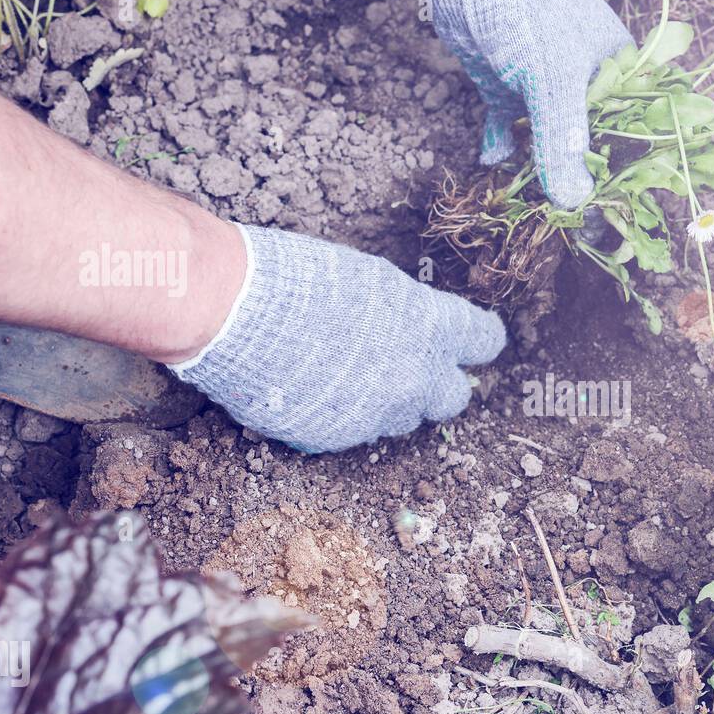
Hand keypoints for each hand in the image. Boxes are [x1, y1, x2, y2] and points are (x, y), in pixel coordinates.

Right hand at [170, 224, 505, 453]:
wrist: (231, 310)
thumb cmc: (294, 277)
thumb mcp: (368, 281)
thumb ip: (403, 314)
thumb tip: (409, 331)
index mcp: (427, 323)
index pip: (483, 339)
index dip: (481, 342)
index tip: (479, 344)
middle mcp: (413, 374)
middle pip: (452, 396)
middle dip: (437, 385)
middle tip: (413, 369)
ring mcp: (377, 412)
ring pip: (401, 419)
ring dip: (386, 401)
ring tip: (346, 373)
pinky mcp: (338, 437)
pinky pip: (354, 432)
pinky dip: (341, 415)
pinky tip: (312, 388)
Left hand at [421, 0, 633, 208]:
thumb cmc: (530, 11)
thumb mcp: (555, 80)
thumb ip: (564, 143)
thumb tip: (574, 201)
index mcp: (618, 76)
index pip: (632, 135)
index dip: (625, 173)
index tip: (614, 213)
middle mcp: (586, 86)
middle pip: (590, 145)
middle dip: (580, 180)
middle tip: (568, 216)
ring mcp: (546, 89)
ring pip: (549, 142)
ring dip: (539, 172)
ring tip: (532, 202)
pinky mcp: (509, 90)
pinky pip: (510, 129)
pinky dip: (502, 147)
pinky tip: (493, 161)